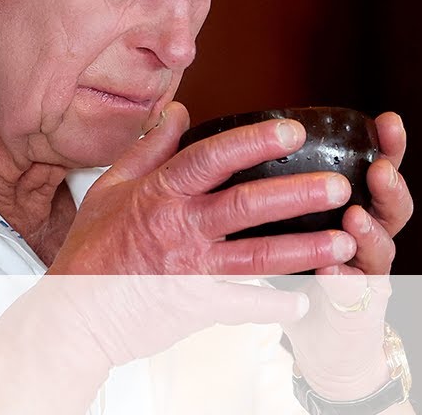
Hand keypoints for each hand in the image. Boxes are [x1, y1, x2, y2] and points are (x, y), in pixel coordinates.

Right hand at [49, 101, 359, 276]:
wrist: (74, 312)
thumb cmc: (91, 249)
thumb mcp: (110, 187)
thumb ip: (149, 148)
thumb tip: (176, 110)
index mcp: (160, 193)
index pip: (212, 158)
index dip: (254, 141)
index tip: (292, 131)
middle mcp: (180, 227)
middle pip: (247, 204)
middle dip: (298, 194)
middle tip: (340, 187)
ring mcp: (190, 268)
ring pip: (257, 255)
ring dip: (305, 250)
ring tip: (346, 243)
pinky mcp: (196, 306)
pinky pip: (245, 305)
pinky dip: (277, 306)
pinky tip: (306, 301)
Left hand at [281, 111, 413, 399]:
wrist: (322, 339)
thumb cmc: (306, 268)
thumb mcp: (294, 222)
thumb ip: (284, 185)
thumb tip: (249, 135)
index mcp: (359, 208)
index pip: (379, 170)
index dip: (388, 147)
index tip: (388, 120)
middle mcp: (371, 239)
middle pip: (392, 207)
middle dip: (389, 186)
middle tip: (379, 169)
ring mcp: (369, 276)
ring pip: (381, 251)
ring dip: (370, 233)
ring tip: (355, 218)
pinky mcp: (358, 310)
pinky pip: (354, 295)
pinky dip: (343, 282)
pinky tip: (332, 272)